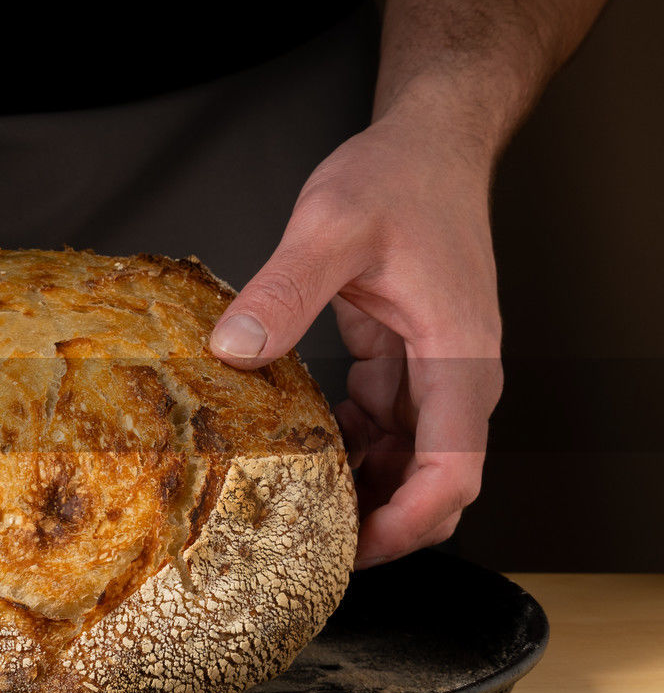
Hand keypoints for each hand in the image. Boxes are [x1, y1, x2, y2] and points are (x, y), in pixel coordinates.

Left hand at [209, 104, 502, 568]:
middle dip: (380, 520)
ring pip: (405, 458)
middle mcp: (455, 374)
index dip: (409, 521)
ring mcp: (432, 370)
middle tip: (307, 544)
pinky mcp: (405, 359)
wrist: (428, 144)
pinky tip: (301, 450)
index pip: (453, 469)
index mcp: (457, 357)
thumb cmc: (400, 177)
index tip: (358, 549)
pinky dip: (348, 445)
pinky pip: (382, 424)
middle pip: (431, 479)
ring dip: (360, 487)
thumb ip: (286, 292)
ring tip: (293, 507)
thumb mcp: (332, 226)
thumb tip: (235, 353)